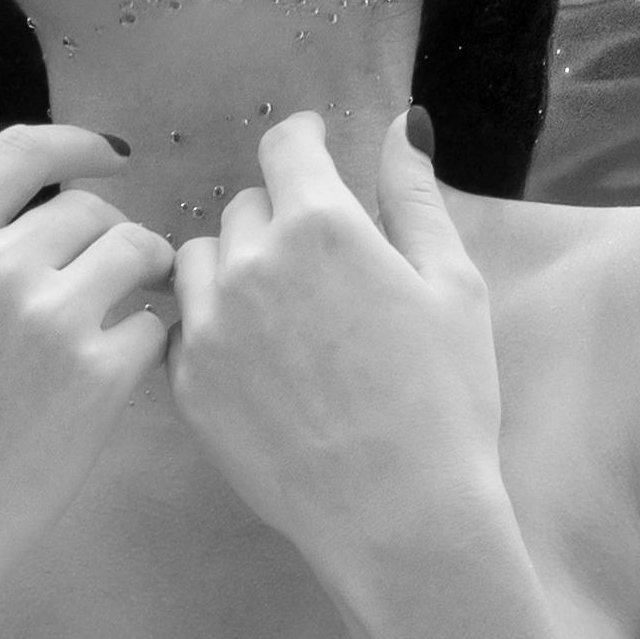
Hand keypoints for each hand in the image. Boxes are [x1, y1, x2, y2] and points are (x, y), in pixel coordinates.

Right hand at [0, 124, 172, 591]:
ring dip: (146, 273)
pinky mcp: (100, 376)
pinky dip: (151, 342)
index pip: (20, 152)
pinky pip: (155, 327)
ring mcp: (51, 319)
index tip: (109, 156)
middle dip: (108, 235)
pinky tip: (128, 367)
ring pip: (136, 251)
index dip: (75, 144)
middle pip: (89, 209)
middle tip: (114, 271)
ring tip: (137, 303)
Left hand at [169, 110, 502, 577]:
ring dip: (235, 266)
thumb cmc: (444, 398)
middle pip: (247, 205)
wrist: (399, 516)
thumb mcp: (452, 284)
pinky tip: (259, 362)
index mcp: (321, 224)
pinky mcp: (187, 382)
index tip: (312, 150)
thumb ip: (415, 194)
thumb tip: (406, 122)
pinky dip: (215, 327)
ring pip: (203, 258)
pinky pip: (187, 325)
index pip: (285, 146)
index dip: (302, 141)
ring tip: (280, 310)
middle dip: (281, 218)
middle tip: (319, 265)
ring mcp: (210, 323)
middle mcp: (251, 261)